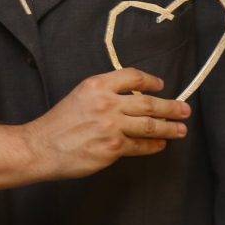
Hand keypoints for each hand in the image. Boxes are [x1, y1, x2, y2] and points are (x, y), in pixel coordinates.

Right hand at [23, 68, 189, 178]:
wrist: (39, 147)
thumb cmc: (58, 124)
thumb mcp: (79, 96)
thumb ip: (104, 94)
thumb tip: (133, 100)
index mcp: (96, 85)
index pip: (133, 76)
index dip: (151, 81)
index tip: (161, 86)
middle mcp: (106, 103)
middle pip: (148, 103)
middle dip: (171, 107)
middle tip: (184, 110)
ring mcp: (111, 126)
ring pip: (150, 125)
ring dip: (169, 127)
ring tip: (181, 129)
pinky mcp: (112, 148)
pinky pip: (141, 146)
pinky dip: (154, 145)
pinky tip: (160, 145)